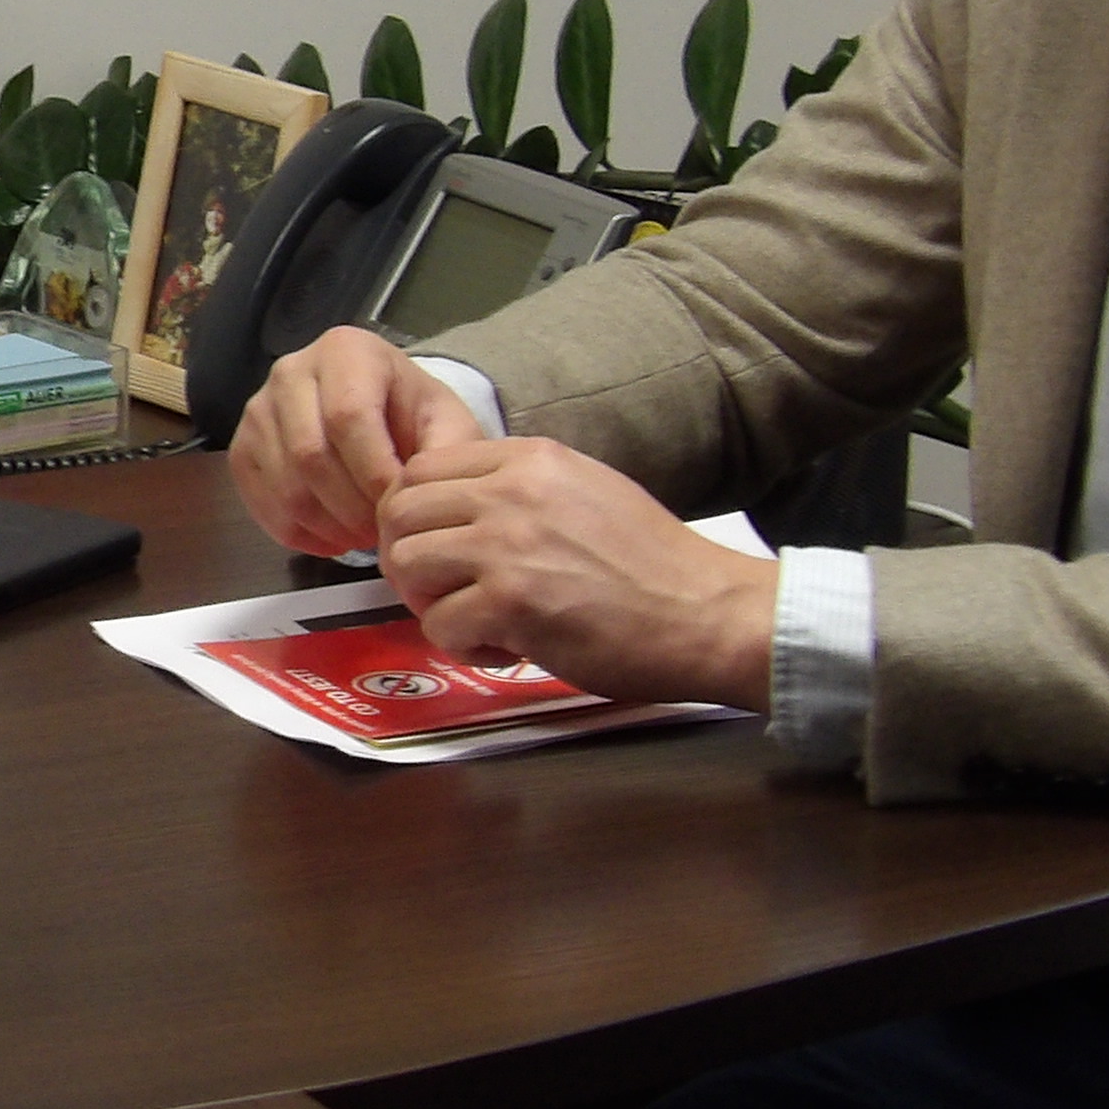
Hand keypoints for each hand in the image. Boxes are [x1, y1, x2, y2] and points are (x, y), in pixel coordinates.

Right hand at [229, 328, 480, 556]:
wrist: (379, 414)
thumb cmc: (411, 415)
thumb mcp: (445, 422)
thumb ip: (447, 450)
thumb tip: (418, 491)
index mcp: (345, 350)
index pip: (349, 416)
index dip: (375, 472)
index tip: (401, 506)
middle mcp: (291, 370)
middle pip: (311, 454)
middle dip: (352, 508)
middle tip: (382, 532)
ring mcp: (259, 410)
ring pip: (286, 486)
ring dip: (328, 526)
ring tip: (362, 536)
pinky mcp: (241, 448)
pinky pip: (261, 504)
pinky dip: (299, 535)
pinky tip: (332, 538)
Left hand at [372, 437, 776, 709]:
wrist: (708, 612)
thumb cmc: (655, 565)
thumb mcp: (586, 490)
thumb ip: (523, 490)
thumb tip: (462, 508)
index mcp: (529, 458)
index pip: (421, 469)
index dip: (418, 516)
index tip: (440, 549)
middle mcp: (510, 491)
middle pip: (399, 512)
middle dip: (409, 559)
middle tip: (443, 592)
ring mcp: (507, 545)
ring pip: (408, 565)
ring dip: (429, 603)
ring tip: (474, 621)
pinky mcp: (511, 603)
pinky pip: (439, 625)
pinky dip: (463, 647)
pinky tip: (505, 649)